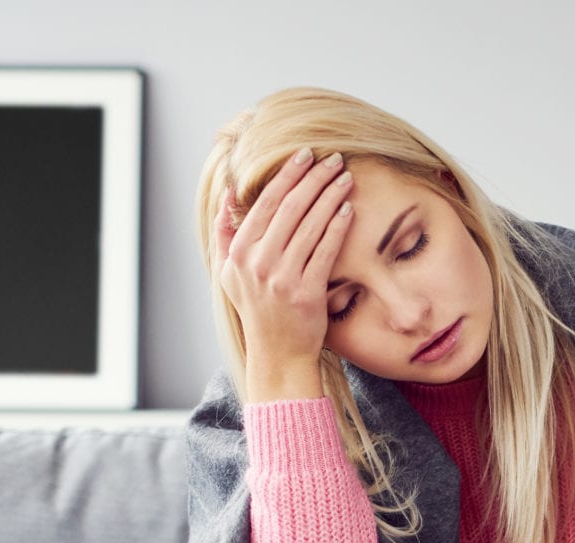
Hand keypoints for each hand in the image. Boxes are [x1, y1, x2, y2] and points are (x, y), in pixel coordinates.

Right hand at [212, 146, 355, 367]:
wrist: (278, 354)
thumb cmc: (256, 310)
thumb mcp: (228, 274)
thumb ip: (225, 234)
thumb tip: (227, 195)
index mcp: (239, 253)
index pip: (265, 203)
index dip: (286, 175)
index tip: (304, 155)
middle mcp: (258, 262)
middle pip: (291, 207)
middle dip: (314, 178)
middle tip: (333, 159)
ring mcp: (282, 278)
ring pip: (310, 224)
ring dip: (330, 195)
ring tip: (345, 177)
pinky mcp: (307, 292)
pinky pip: (326, 250)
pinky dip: (338, 226)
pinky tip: (349, 209)